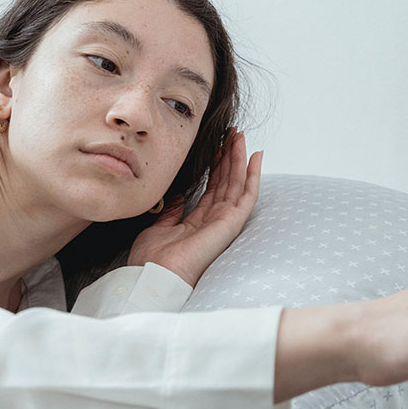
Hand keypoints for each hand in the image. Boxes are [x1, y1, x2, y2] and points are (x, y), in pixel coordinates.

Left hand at [128, 130, 261, 286]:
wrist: (155, 275)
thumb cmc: (152, 260)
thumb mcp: (159, 226)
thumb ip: (173, 210)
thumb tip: (179, 193)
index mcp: (197, 223)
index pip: (211, 189)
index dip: (215, 166)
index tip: (215, 145)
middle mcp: (214, 221)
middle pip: (226, 182)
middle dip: (229, 156)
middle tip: (231, 133)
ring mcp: (225, 221)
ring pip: (237, 183)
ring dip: (240, 158)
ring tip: (240, 135)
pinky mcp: (232, 223)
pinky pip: (247, 195)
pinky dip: (254, 175)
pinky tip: (255, 156)